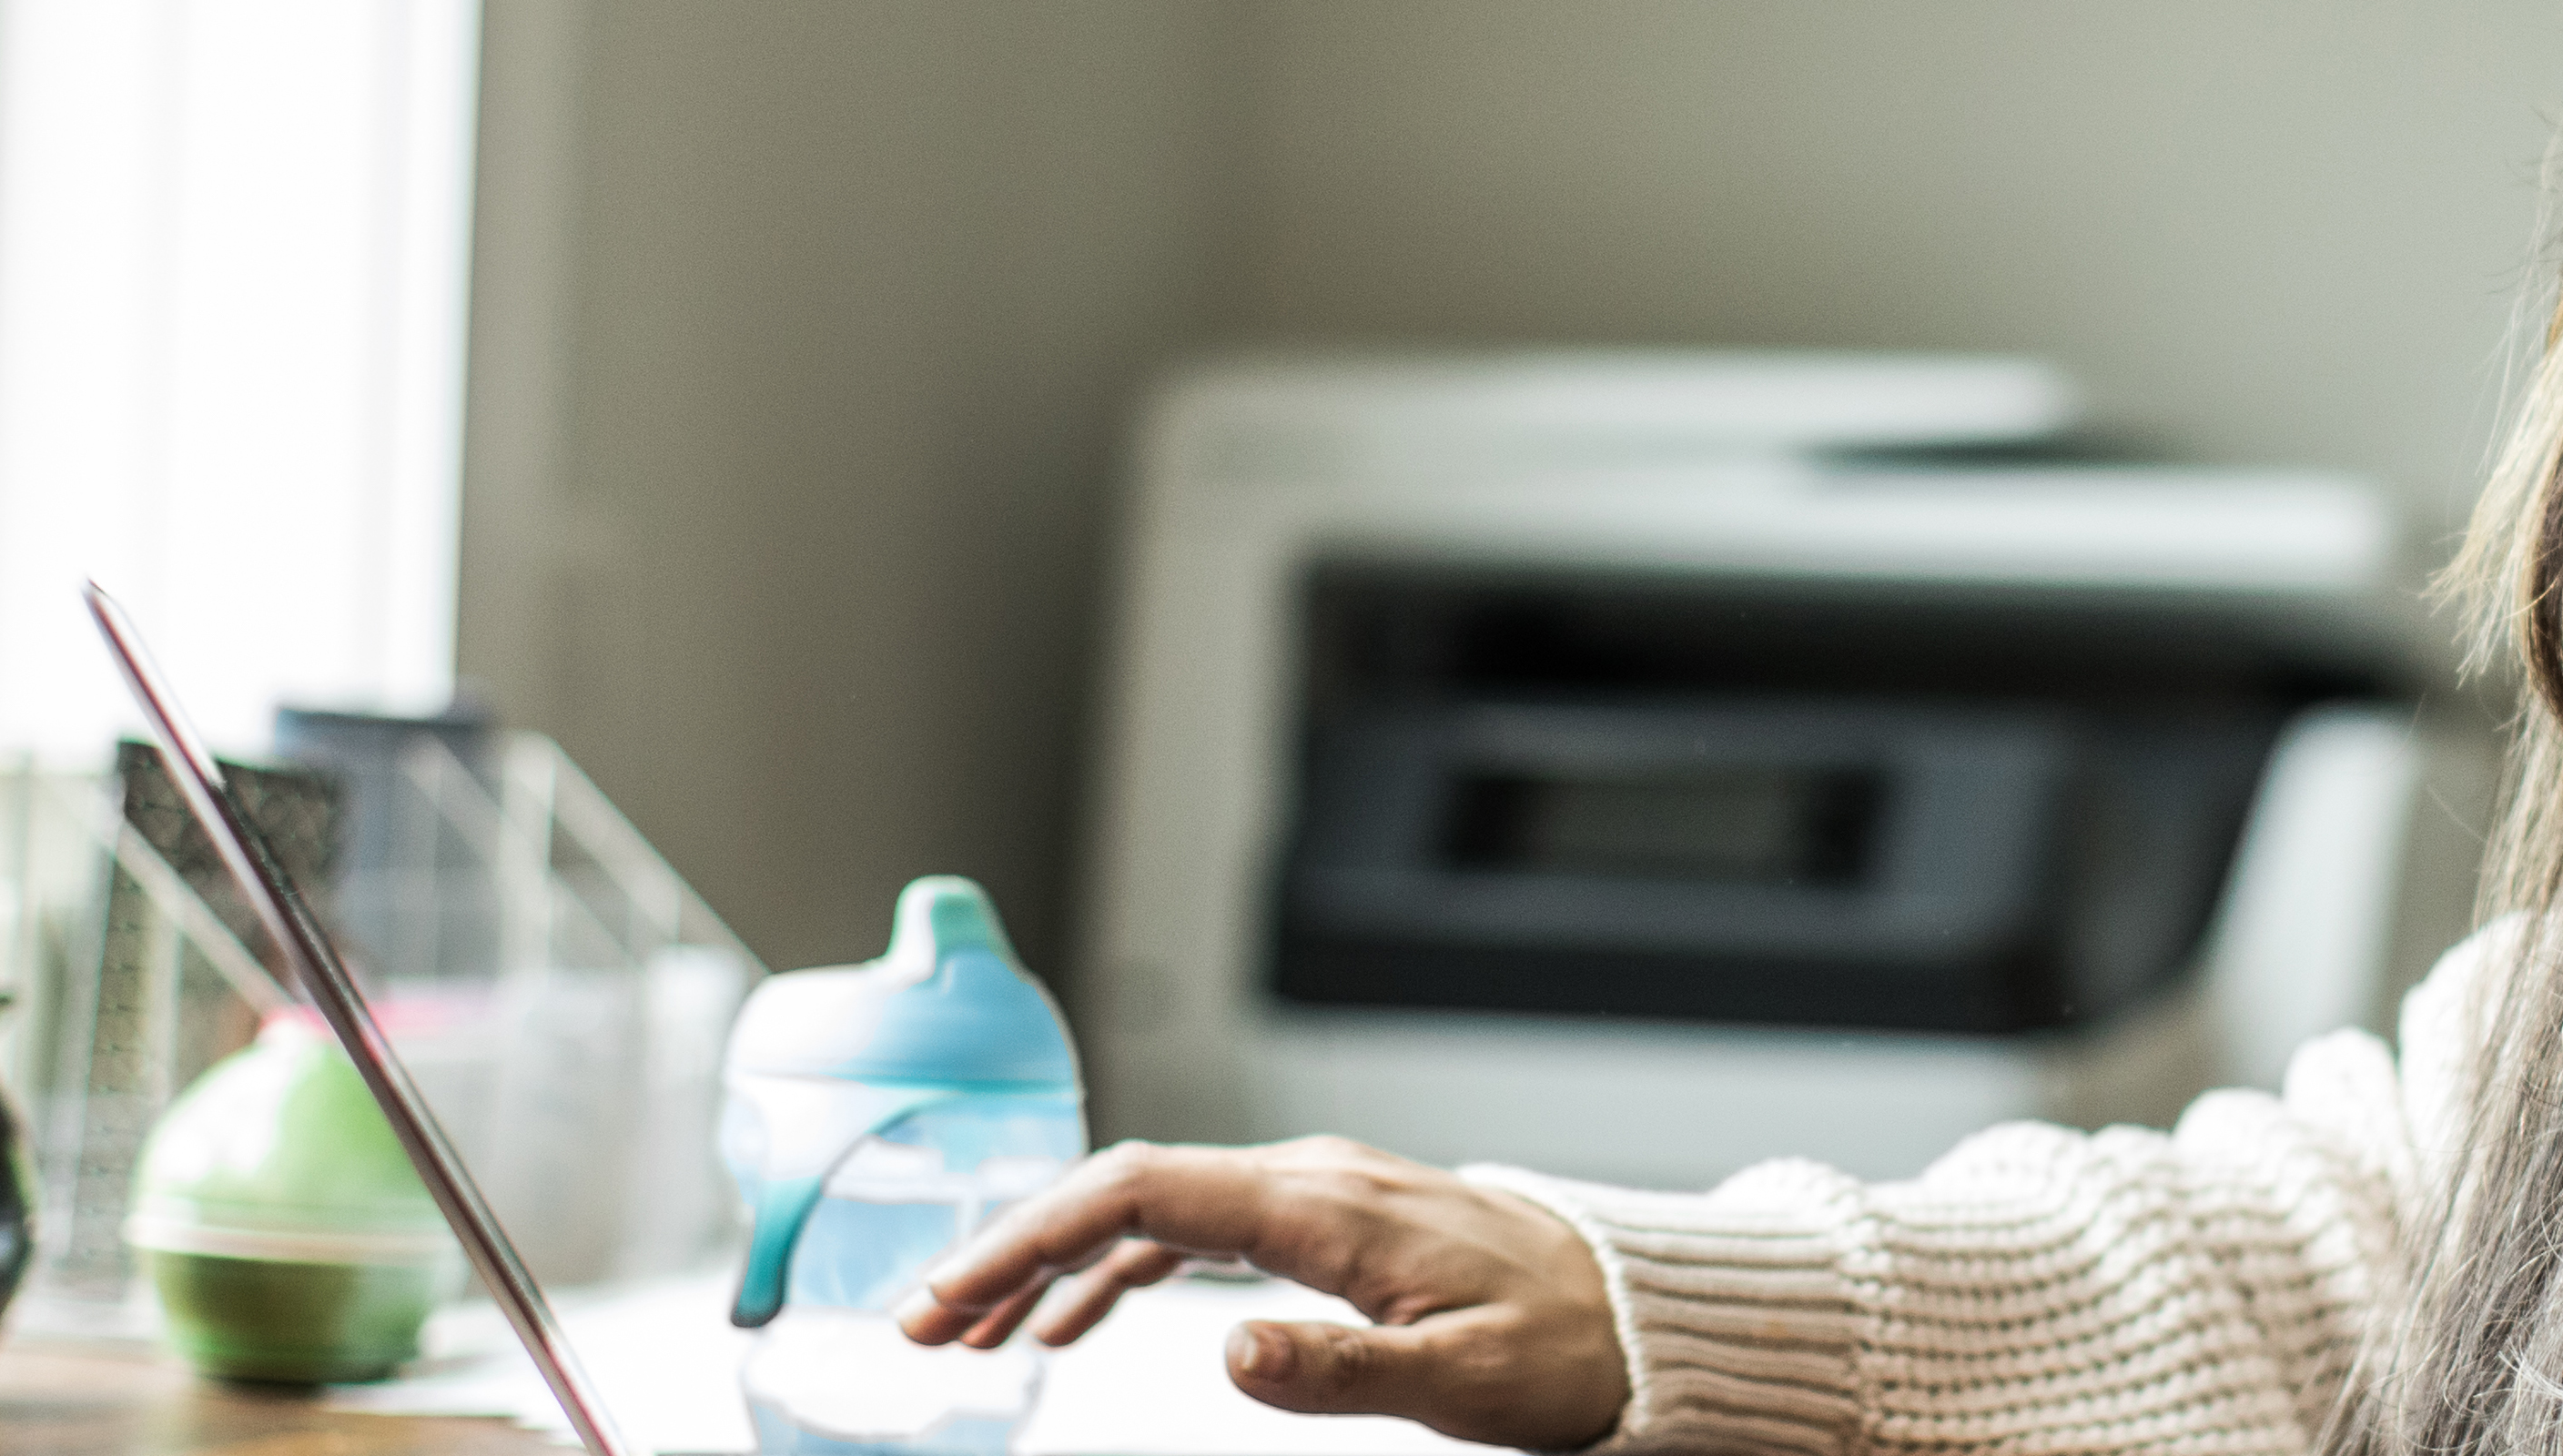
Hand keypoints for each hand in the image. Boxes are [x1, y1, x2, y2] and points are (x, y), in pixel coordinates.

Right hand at [898, 1136, 1627, 1450]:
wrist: (1639, 1312)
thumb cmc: (1567, 1345)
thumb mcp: (1463, 1382)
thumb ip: (1341, 1370)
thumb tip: (1227, 1351)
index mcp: (1325, 1207)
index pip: (1139, 1190)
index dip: (1029, 1235)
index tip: (951, 1291)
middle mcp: (1309, 1181)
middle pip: (1121, 1190)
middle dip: (1010, 1251)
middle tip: (922, 1323)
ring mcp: (1314, 1195)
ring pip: (1148, 1210)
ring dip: (1052, 1263)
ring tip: (972, 1331)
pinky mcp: (1324, 1222)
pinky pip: (1194, 1228)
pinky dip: (1117, 1267)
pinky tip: (1073, 1317)